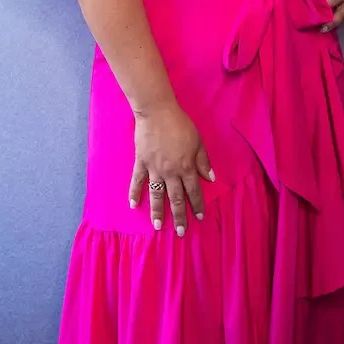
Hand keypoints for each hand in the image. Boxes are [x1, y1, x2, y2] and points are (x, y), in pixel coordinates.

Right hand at [128, 102, 214, 235]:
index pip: (193, 191)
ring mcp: (154, 169)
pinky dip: (134, 193)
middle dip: (179, 216)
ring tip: (158, 227)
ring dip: (158, 211)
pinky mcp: (141, 163)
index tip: (199, 217)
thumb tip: (210, 178)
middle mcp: (171, 172)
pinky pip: (137, 181)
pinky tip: (133, 205)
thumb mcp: (198, 140)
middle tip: (180, 232)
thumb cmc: (180, 124)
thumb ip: (203, 160)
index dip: (197, 205)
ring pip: (157, 195)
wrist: (157, 112)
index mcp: (186, 167)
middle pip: (176, 198)